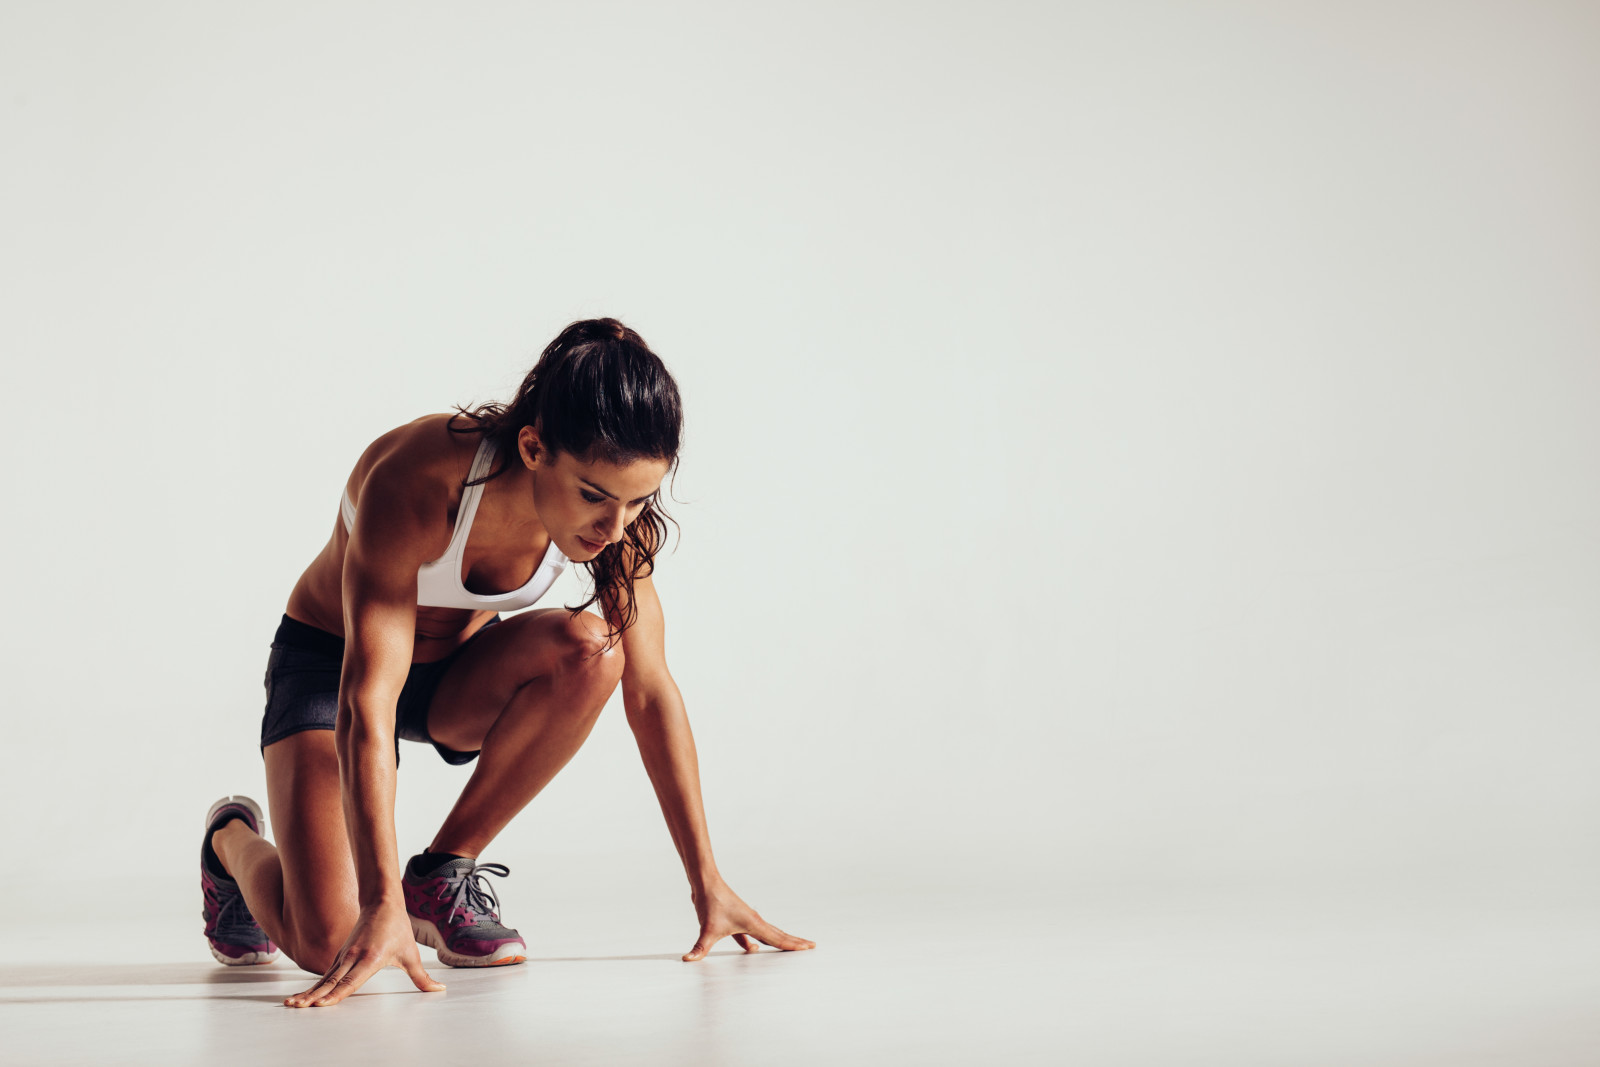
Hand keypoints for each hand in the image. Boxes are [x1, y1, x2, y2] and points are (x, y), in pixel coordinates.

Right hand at [283, 900, 444, 1007]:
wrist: (382, 902)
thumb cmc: (397, 927)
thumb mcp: (411, 954)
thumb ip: (422, 977)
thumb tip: (438, 989)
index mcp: (369, 959)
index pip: (350, 981)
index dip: (335, 994)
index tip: (320, 1004)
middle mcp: (353, 958)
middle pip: (330, 981)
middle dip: (313, 996)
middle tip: (296, 1007)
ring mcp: (344, 956)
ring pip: (324, 978)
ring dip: (307, 992)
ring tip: (291, 1004)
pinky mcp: (341, 956)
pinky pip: (325, 974)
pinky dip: (313, 986)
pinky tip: (303, 997)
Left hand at [683, 881, 815, 961]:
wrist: (705, 882)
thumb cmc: (710, 902)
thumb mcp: (707, 929)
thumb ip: (700, 948)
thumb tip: (688, 960)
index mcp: (753, 924)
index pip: (778, 938)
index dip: (794, 945)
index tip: (810, 946)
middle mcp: (753, 921)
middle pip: (778, 935)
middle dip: (794, 942)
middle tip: (810, 946)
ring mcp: (745, 920)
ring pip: (765, 934)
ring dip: (777, 941)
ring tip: (788, 948)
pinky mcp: (735, 920)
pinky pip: (748, 935)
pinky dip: (752, 943)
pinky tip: (752, 950)